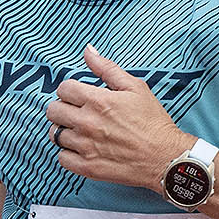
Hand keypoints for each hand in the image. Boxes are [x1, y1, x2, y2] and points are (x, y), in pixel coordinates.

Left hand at [45, 45, 187, 189]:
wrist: (166, 156)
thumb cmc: (153, 121)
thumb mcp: (135, 87)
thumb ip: (107, 68)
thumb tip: (88, 51)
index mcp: (98, 101)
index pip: (63, 89)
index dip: (70, 90)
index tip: (80, 95)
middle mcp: (87, 123)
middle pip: (53, 110)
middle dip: (63, 107)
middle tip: (77, 112)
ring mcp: (86, 146)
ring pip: (55, 134)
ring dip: (64, 130)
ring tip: (79, 130)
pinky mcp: (87, 167)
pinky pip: (62, 158)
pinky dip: (67, 153)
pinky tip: (80, 148)